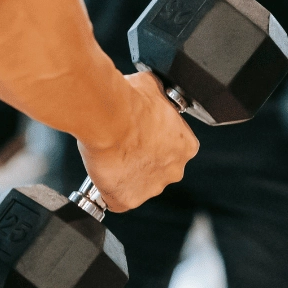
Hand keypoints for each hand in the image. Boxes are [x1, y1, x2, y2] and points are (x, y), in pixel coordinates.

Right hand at [77, 71, 198, 212]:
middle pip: (156, 171)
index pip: (172, 149)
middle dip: (140, 161)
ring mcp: (150, 188)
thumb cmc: (129, 102)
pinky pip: (117, 199)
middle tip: (122, 146)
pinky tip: (102, 172)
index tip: (139, 135)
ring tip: (110, 156)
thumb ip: (157, 98)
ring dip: (125, 175)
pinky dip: (108, 190)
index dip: (152, 142)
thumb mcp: (152, 87)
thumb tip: (151, 90)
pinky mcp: (127, 200)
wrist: (107, 117)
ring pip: (137, 186)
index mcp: (186, 146)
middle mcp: (173, 171)